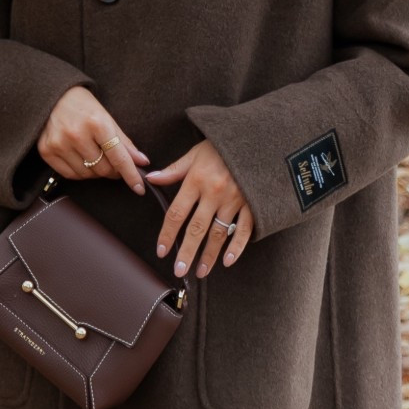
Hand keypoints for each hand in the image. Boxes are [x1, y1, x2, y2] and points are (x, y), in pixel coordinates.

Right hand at [37, 86, 148, 194]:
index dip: (131, 175)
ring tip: (96, 157)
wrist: (52, 95)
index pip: (118, 157)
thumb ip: (124, 142)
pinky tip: (82, 160)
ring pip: (87, 174)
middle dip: (113, 171)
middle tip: (114, 164)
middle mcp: (76, 135)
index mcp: (96, 123)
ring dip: (96, 172)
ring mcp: (59, 144)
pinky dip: (80, 172)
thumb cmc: (83, 105)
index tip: (139, 188)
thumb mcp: (107, 117)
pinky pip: (70, 175)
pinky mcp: (46, 151)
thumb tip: (142, 162)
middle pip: (103, 169)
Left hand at [144, 139, 252, 277]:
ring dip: (209, 255)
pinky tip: (228, 261)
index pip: (177, 212)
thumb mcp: (196, 152)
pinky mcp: (252, 204)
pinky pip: (244, 229)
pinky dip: (237, 247)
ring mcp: (235, 200)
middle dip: (186, 252)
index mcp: (197, 179)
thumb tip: (151, 179)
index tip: (161, 251)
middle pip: (196, 228)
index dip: (167, 234)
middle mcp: (214, 192)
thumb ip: (174, 170)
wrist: (257, 137)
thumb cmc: (223, 145)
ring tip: (201, 271)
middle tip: (179, 270)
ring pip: (219, 233)